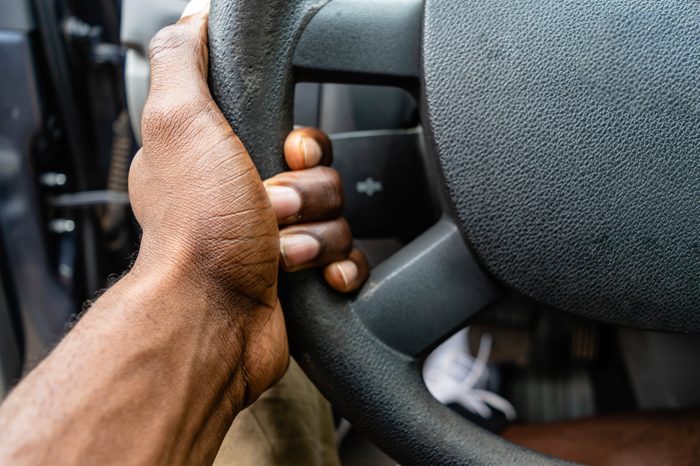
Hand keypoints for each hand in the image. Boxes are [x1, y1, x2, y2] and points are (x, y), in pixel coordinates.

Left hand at [129, 6, 366, 403]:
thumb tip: (195, 18)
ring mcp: (271, 244)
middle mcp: (242, 201)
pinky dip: (340, 266)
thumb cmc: (196, 230)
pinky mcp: (297, 281)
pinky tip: (319, 276)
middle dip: (308, 192)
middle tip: (273, 208)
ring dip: (317, 233)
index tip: (289, 152)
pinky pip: (348, 260)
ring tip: (282, 251)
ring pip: (337, 218)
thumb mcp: (180, 121)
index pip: (289, 132)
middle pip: (322, 175)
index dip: (303, 140)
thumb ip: (184, 60)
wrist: (210, 321)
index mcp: (217, 162)